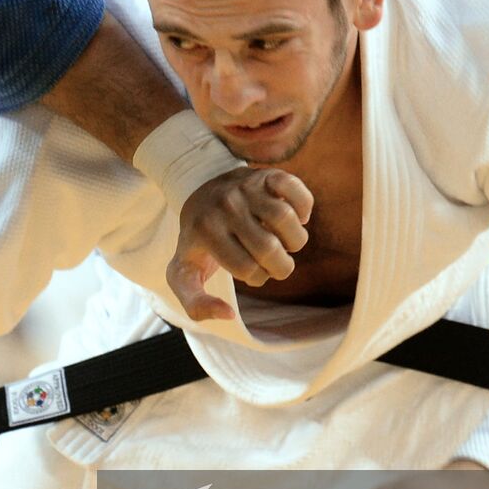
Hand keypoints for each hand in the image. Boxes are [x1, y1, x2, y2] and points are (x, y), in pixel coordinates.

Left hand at [166, 167, 313, 319]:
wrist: (199, 189)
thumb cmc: (198, 240)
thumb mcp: (184, 273)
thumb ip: (195, 304)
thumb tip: (228, 314)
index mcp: (205, 230)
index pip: (247, 269)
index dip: (257, 278)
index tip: (251, 270)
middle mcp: (226, 205)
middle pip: (269, 248)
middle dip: (280, 266)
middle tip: (274, 262)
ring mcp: (247, 187)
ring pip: (286, 220)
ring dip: (296, 241)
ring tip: (286, 243)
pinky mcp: (268, 175)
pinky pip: (298, 193)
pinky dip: (304, 210)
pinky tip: (295, 218)